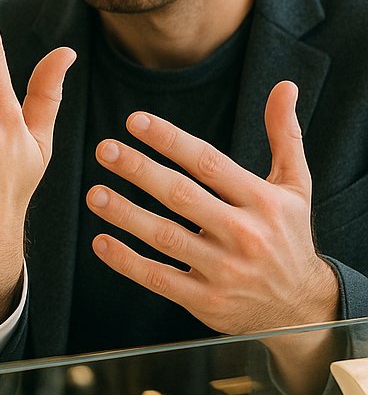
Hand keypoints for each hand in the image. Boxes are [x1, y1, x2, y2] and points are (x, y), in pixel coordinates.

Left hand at [85, 80, 339, 334]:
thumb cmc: (288, 237)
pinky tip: (100, 241)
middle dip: (139, 170)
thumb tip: (284, 86)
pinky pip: (159, 278)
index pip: (207, 162)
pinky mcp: (206, 301)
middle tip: (104, 149)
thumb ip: (284, 135)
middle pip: (181, 196)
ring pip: (164, 236)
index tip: (133, 120)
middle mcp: (243, 234)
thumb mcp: (295, 186)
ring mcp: (223, 270)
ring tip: (93, 193)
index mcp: (262, 201)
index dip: (169, 139)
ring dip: (124, 214)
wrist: (301, 309)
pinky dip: (127, 261)